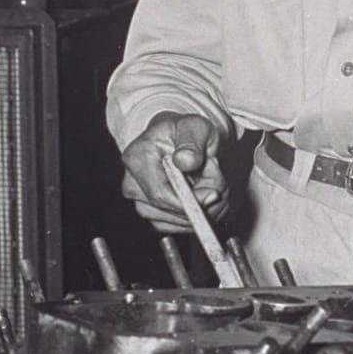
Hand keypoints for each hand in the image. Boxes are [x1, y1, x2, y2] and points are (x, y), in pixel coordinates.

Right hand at [120, 112, 227, 235]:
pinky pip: (180, 226)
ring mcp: (141, 203)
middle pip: (169, 211)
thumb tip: (185, 162)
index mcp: (136, 158)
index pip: (159, 194)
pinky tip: (206, 195)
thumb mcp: (195, 127)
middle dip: (202, 202)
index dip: (189, 200)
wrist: (182, 140)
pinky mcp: (154, 216)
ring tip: (213, 183)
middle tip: (219, 181)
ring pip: (177, 222)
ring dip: (205, 209)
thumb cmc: (186, 132)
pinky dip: (200, 215)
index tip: (214, 194)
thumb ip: (191, 143)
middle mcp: (133, 185)